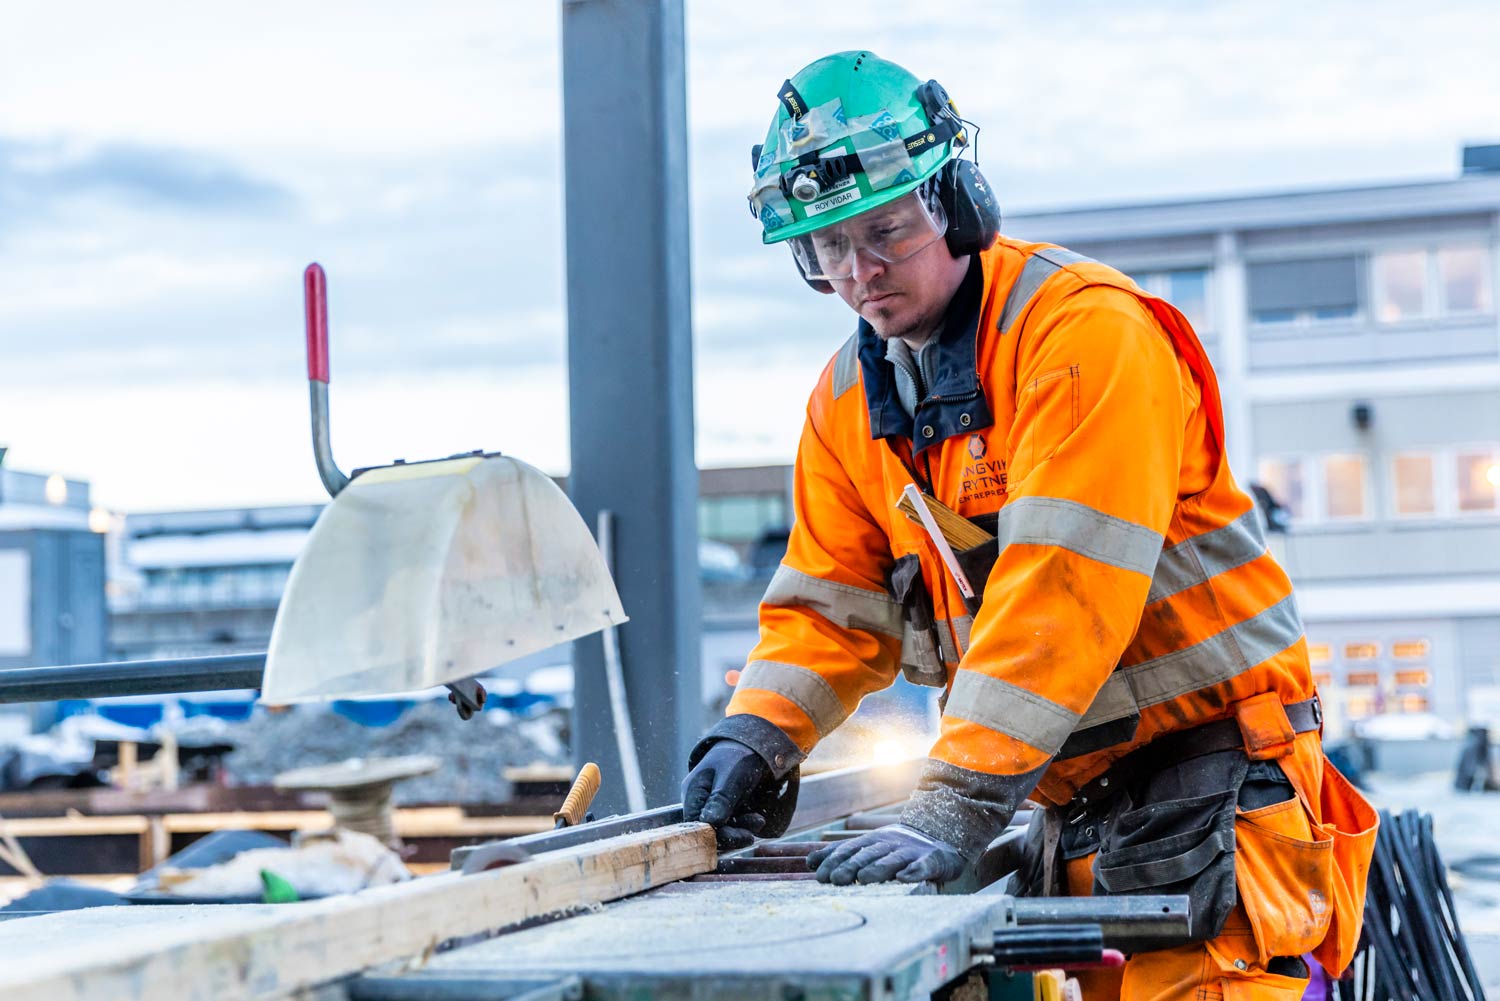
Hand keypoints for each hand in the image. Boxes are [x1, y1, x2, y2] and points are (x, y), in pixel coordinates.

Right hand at [681, 739, 770, 847]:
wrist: (752, 746)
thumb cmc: (738, 757)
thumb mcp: (731, 777)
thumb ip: (720, 800)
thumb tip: (709, 824)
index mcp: (693, 791)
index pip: (697, 823)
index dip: (717, 835)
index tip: (741, 836)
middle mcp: (699, 801)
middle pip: (709, 829)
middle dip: (732, 834)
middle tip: (751, 835)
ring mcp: (711, 806)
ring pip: (722, 829)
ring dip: (740, 829)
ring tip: (759, 821)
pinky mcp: (724, 809)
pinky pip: (730, 824)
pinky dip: (743, 825)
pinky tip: (756, 819)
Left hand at [808, 823, 965, 884]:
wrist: (938, 838)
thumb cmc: (896, 850)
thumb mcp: (870, 848)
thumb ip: (843, 854)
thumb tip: (810, 861)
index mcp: (873, 841)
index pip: (849, 850)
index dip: (834, 861)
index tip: (819, 875)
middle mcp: (890, 844)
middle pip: (867, 855)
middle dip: (849, 867)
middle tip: (835, 880)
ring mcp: (911, 852)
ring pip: (892, 860)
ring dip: (877, 869)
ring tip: (864, 878)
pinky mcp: (933, 861)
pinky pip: (923, 866)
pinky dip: (914, 871)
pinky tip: (904, 878)